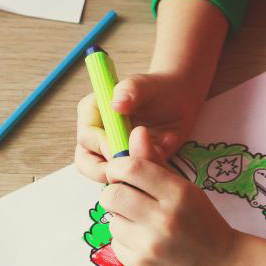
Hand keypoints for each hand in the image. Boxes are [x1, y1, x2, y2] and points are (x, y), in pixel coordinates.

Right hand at [75, 71, 200, 182]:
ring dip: (124, 178)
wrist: (179, 100)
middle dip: (106, 171)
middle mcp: (95, 135)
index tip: (123, 150)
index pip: (86, 137)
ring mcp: (109, 153)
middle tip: (133, 168)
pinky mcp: (124, 166)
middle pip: (85, 162)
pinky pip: (124, 181)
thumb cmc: (159, 88)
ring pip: (102, 176)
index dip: (102, 147)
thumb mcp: (146, 84)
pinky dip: (141, 179)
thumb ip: (131, 88)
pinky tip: (159, 161)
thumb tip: (116, 103)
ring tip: (149, 162)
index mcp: (92, 112)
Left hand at [99, 127, 241, 265]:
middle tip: (127, 196)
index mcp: (177, 193)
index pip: (131, 168)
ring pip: (112, 220)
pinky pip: (115, 242)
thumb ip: (155, 161)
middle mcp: (163, 219)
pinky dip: (125, 239)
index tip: (120, 171)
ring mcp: (151, 245)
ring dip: (121, 218)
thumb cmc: (200, 219)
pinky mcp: (140, 265)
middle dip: (114, 193)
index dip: (117, 166)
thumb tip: (136, 132)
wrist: (220, 264)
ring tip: (142, 222)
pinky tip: (144, 240)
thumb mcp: (184, 186)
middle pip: (112, 195)